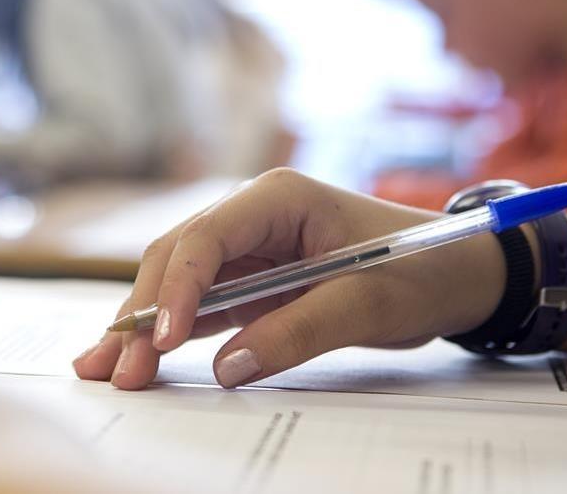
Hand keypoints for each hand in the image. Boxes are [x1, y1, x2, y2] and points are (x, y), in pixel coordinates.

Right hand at [73, 168, 505, 389]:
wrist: (461, 273)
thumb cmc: (423, 269)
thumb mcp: (368, 301)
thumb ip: (298, 331)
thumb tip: (228, 368)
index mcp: (279, 197)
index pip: (206, 237)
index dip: (175, 288)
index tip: (160, 340)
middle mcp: (252, 216)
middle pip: (177, 260)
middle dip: (142, 314)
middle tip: (116, 369)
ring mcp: (249, 249)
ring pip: (178, 283)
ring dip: (143, 327)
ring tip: (105, 370)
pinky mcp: (254, 281)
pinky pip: (201, 306)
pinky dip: (170, 334)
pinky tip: (139, 359)